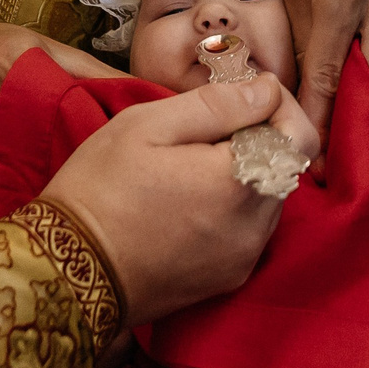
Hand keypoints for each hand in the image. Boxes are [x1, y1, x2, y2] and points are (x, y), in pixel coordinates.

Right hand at [0, 21, 120, 168]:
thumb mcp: (44, 47)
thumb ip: (91, 73)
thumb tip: (148, 94)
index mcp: (8, 59)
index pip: (53, 107)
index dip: (75, 128)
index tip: (95, 146)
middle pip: (28, 139)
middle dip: (50, 150)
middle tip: (71, 161)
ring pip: (5, 159)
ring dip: (23, 162)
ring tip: (38, 160)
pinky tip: (3, 156)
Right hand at [40, 75, 319, 323]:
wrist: (68, 270)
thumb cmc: (99, 188)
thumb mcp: (147, 126)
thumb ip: (217, 104)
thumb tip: (267, 89)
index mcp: (239, 180)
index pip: (300, 133)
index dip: (278, 104)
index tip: (242, 92)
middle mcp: (255, 225)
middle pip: (288, 167)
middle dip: (261, 136)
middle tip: (210, 124)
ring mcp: (244, 256)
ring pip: (270, 198)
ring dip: (248, 171)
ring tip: (193, 162)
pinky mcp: (229, 278)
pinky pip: (251, 230)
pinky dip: (235, 207)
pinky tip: (190, 199)